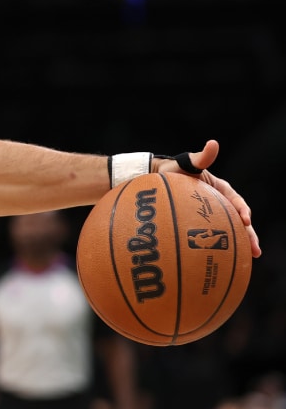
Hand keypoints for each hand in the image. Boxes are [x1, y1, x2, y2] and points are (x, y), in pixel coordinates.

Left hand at [161, 140, 259, 256]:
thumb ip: (200, 158)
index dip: (243, 211)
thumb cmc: (171, 171)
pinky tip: (215, 264)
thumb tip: (213, 144)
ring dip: (237, 247)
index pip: (237, 202)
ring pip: (227, 234)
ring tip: (246, 262)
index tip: (245, 220)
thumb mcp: (186, 163)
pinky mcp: (197, 227)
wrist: (154, 182)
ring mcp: (209, 218)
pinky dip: (215, 250)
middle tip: (255, 251)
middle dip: (248, 237)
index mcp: (221, 191)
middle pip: (238, 223)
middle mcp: (219, 205)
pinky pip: (208, 240)